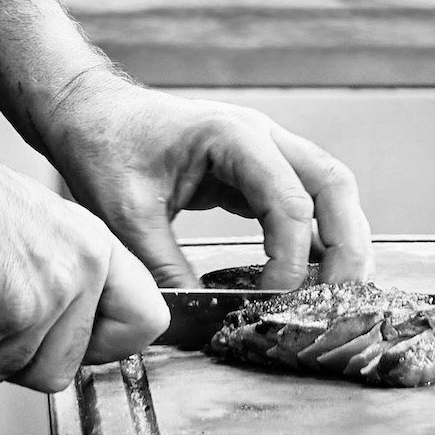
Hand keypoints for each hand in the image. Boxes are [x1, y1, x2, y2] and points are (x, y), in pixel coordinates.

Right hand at [0, 131, 167, 392]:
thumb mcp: (44, 228)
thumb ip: (64, 280)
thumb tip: (61, 340)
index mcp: (97, 249)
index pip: (147, 321)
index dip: (106, 346)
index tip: (71, 346)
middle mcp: (82, 271)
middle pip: (61, 370)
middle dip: (11, 360)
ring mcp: (45, 295)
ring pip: (10, 371)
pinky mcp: (2, 311)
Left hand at [42, 69, 373, 292]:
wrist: (86, 113)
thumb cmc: (102, 149)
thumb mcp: (125, 215)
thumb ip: (165, 268)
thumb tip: (203, 321)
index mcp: (230, 136)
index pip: (288, 201)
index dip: (291, 259)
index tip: (274, 303)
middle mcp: (258, 135)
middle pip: (332, 185)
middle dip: (347, 246)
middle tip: (342, 302)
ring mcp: (262, 149)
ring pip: (329, 189)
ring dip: (342, 240)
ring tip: (337, 296)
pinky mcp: (255, 168)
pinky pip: (303, 199)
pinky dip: (316, 236)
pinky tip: (310, 278)